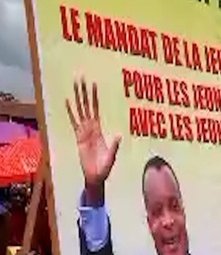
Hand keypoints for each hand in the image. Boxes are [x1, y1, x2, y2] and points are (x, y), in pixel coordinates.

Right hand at [65, 78, 120, 204]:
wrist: (95, 177)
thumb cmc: (105, 168)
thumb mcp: (112, 156)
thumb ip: (114, 146)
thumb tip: (119, 134)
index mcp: (100, 130)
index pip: (96, 109)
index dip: (94, 96)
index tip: (94, 83)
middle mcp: (91, 128)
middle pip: (86, 105)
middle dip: (83, 91)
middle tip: (80, 76)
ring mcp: (83, 132)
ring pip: (79, 111)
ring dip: (77, 97)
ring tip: (74, 84)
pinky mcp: (78, 138)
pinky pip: (73, 123)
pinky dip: (70, 112)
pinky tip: (67, 102)